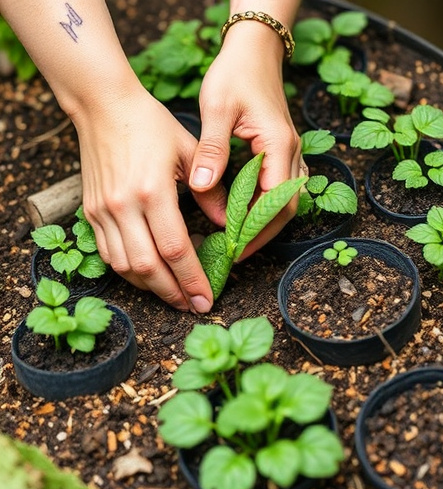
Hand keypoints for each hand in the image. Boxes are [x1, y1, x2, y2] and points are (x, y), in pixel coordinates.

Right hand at [71, 85, 213, 312]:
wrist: (103, 105)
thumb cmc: (150, 124)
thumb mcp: (188, 152)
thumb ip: (210, 192)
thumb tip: (227, 226)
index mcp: (152, 191)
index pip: (176, 250)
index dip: (192, 280)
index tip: (206, 299)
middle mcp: (124, 207)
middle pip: (148, 267)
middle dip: (173, 293)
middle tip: (192, 305)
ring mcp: (103, 211)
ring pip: (125, 267)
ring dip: (150, 287)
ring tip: (173, 294)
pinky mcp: (92, 211)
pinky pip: (108, 254)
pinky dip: (129, 271)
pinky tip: (149, 273)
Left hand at [190, 20, 302, 258]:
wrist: (254, 52)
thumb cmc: (235, 74)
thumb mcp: (217, 108)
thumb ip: (212, 149)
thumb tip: (202, 185)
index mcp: (278, 144)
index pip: (275, 198)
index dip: (257, 226)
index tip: (235, 244)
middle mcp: (291, 152)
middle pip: (286, 206)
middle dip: (263, 232)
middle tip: (236, 251)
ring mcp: (290, 153)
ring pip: (286, 200)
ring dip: (265, 222)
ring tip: (239, 240)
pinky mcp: (283, 153)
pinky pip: (281, 189)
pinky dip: (266, 207)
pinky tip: (246, 215)